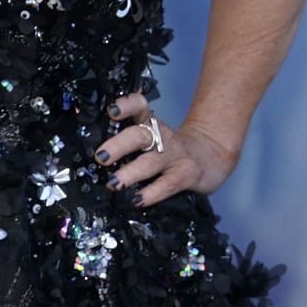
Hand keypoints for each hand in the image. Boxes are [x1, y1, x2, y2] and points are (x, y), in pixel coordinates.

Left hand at [92, 90, 239, 204]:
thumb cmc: (172, 148)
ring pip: (150, 162)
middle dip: (118, 145)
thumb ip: (130, 140)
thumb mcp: (154, 135)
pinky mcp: (186, 175)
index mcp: (151, 123)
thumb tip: (95, 156)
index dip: (126, 106)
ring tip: (113, 183)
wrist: (211, 155)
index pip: (139, 106)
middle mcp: (161, 137)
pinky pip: (167, 184)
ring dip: (130, 172)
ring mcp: (175, 156)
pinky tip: (137, 200)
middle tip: (100, 157)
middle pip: (140, 136)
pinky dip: (151, 193)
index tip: (111, 111)